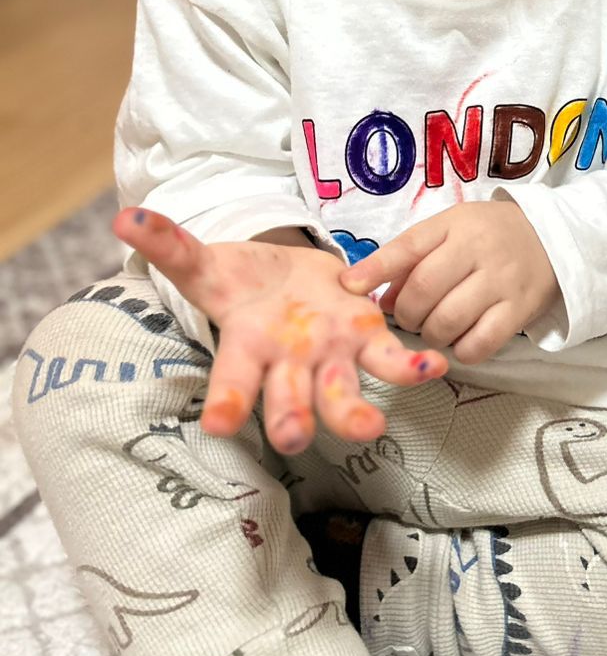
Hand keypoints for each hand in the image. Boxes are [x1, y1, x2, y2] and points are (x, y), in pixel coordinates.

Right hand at [113, 207, 447, 453]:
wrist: (289, 278)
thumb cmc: (243, 282)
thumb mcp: (207, 264)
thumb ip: (171, 246)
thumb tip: (125, 219)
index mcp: (247, 350)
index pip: (232, 383)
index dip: (227, 403)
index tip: (219, 425)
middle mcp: (290, 366)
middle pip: (289, 401)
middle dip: (292, 419)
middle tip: (294, 437)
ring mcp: (332, 359)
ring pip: (342, 394)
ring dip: (355, 414)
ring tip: (371, 425)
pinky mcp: (369, 340)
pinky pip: (392, 359)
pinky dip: (412, 364)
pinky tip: (433, 364)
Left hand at [339, 200, 557, 364]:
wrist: (554, 238)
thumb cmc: (490, 234)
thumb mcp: (452, 229)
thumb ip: (412, 255)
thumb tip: (371, 293)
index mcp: (456, 225)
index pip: (408, 247)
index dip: (374, 269)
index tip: (349, 287)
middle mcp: (479, 250)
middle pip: (423, 290)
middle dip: (405, 312)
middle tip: (409, 315)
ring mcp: (502, 281)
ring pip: (447, 321)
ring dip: (430, 333)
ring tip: (435, 326)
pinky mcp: (520, 311)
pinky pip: (479, 344)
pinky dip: (461, 349)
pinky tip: (461, 339)